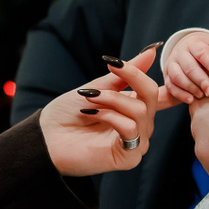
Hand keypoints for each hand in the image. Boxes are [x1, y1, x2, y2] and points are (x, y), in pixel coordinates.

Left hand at [39, 46, 159, 175]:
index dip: (163, 74)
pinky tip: (92, 114)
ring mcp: (136, 142)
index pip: (161, 93)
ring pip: (141, 112)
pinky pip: (130, 129)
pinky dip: (111, 116)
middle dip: (133, 76)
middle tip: (111, 67)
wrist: (45, 138)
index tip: (151, 53)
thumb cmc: (68, 114)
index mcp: (135, 109)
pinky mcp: (129, 157)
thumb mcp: (98, 86)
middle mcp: (140, 126)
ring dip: (113, 99)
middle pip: (153, 96)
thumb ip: (126, 74)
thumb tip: (152, 51)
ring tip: (90, 97)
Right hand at [163, 30, 208, 104]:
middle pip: (189, 66)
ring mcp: (172, 64)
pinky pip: (170, 85)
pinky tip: (191, 100)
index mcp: (195, 44)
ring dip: (190, 87)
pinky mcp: (167, 75)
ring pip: (178, 76)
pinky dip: (180, 94)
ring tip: (202, 96)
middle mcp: (181, 53)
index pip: (201, 53)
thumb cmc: (205, 49)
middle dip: (200, 80)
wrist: (186, 48)